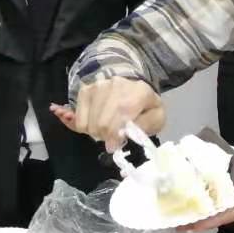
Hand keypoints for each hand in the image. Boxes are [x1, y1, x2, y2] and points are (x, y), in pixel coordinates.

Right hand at [51, 77, 166, 152]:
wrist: (133, 86)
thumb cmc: (146, 106)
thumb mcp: (156, 118)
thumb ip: (144, 127)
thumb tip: (122, 134)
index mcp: (138, 92)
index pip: (120, 117)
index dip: (114, 136)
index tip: (114, 146)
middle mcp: (115, 86)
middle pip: (101, 123)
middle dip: (105, 136)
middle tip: (112, 137)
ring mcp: (97, 87)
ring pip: (87, 122)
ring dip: (94, 132)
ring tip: (105, 129)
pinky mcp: (85, 90)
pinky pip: (77, 117)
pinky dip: (82, 126)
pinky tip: (92, 124)